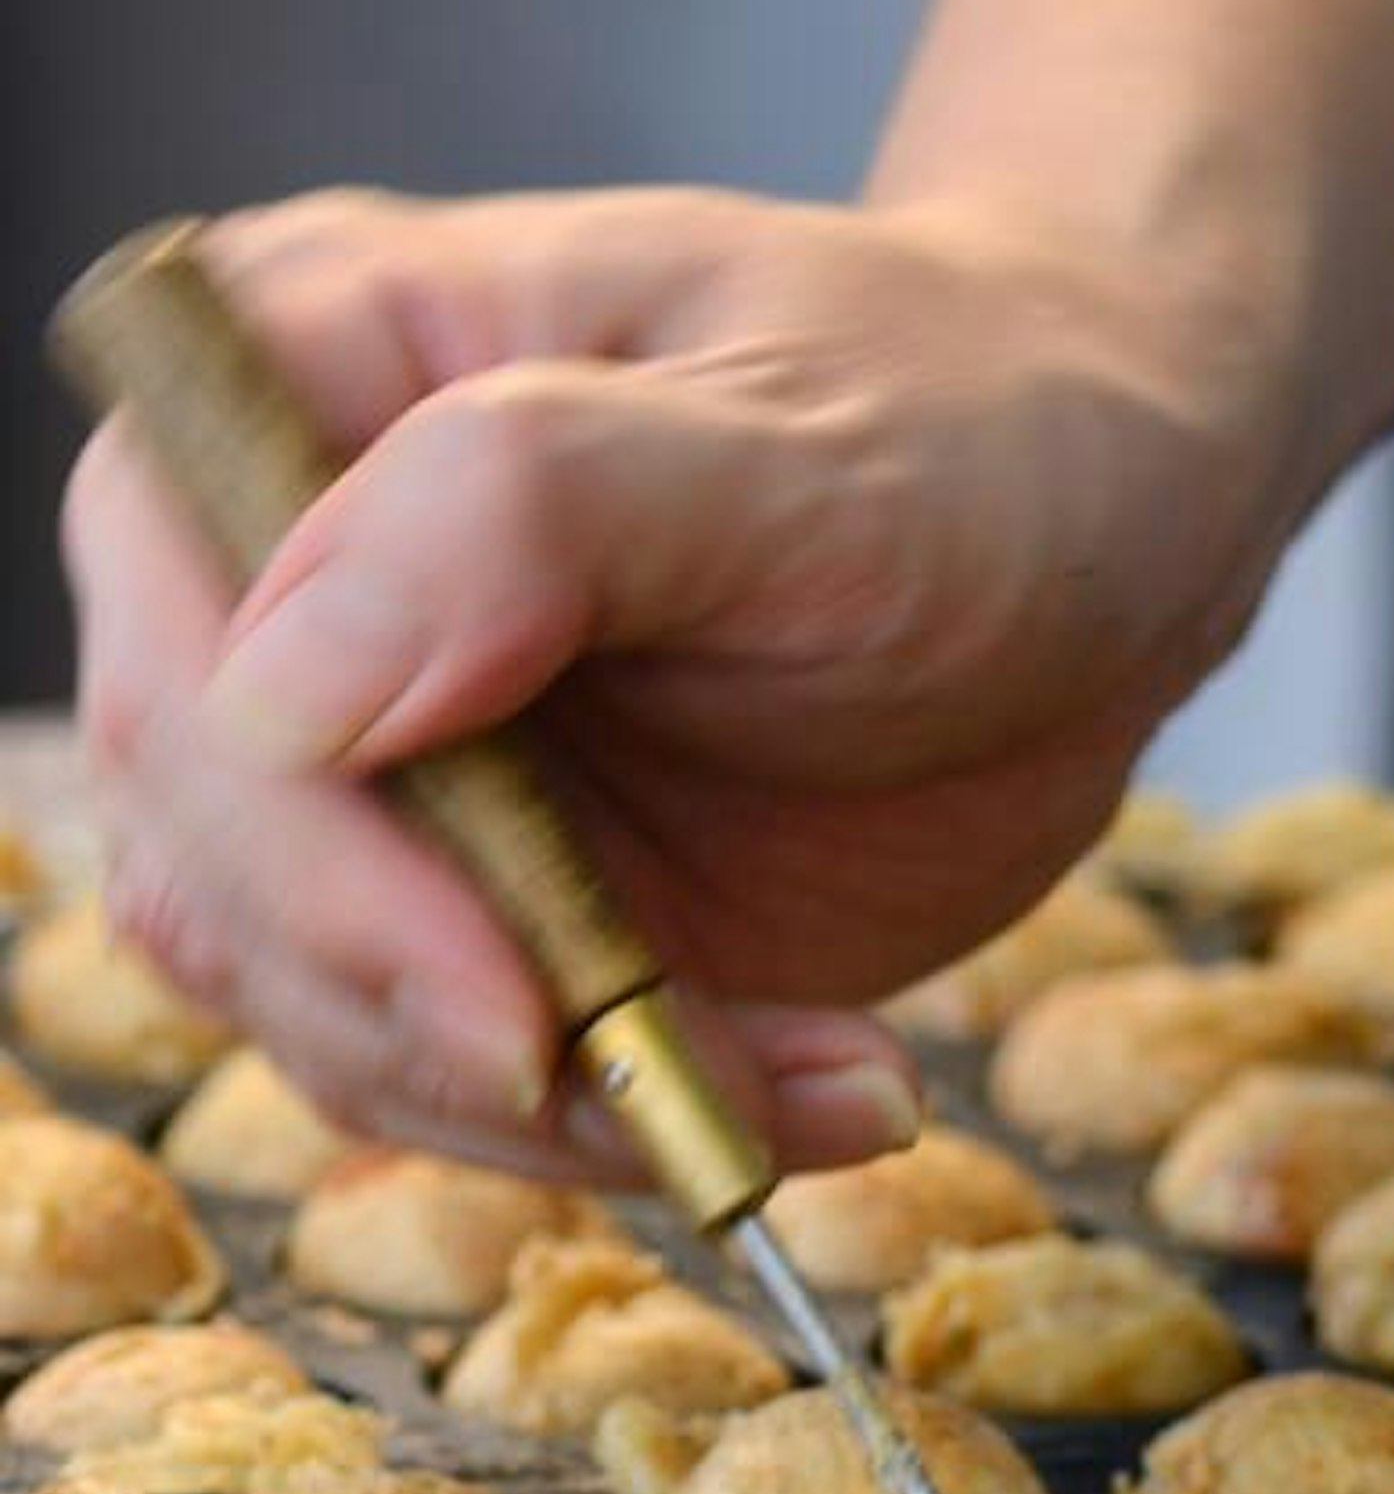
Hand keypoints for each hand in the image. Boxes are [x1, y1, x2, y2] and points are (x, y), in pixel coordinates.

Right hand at [65, 184, 1298, 1173]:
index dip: (312, 859)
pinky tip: (839, 1090)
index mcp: (298, 369)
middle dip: (442, 1022)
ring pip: (323, 1009)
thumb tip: (284, 684)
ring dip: (559, 1107)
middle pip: (217, 865)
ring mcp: (360, 763)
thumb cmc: (963, 422)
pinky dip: (640, 1124)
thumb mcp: (798, 445)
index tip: (505, 997)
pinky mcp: (466, 910)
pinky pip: (465, 1077)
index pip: (190, 648)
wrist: (1102, 529)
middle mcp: (273, 576)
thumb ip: (533, 510)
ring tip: (823, 1087)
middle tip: (680, 1090)